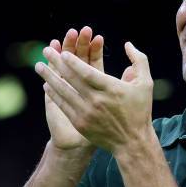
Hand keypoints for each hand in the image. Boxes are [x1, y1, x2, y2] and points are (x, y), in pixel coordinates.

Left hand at [35, 41, 153, 152]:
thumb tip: (127, 44)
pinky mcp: (80, 123)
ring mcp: (86, 113)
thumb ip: (139, 61)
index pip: (87, 72)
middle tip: (46, 50)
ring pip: (63, 91)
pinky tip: (47, 85)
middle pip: (71, 79)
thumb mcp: (146, 83)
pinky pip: (63, 105)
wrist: (132, 142)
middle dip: (56, 63)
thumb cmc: (140, 110)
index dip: (73, 62)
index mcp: (111, 89)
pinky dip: (54, 94)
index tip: (63, 52)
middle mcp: (97, 100)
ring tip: (39, 66)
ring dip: (49, 77)